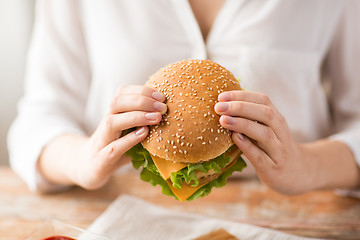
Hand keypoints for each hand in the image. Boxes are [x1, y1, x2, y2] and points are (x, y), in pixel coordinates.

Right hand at [40, 85, 166, 189]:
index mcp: (113, 114)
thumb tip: (172, 116)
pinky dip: (129, 140)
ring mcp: (102, 141)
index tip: (161, 96)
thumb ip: (144, 124)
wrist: (88, 169)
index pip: (122, 92)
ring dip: (136, 117)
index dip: (142, 91)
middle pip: (117, 102)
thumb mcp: (130, 133)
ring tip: (156, 118)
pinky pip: (114, 148)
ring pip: (112, 121)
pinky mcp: (101, 160)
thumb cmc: (115, 148)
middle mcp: (105, 123)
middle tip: (162, 107)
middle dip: (142, 100)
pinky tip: (144, 134)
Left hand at [214, 90, 307, 193]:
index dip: (242, 96)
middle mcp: (280, 132)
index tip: (221, 96)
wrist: (298, 174)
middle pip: (264, 114)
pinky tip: (234, 138)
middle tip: (218, 106)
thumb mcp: (266, 129)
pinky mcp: (273, 168)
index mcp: (277, 119)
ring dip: (242, 124)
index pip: (262, 100)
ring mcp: (278, 151)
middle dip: (240, 107)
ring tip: (223, 120)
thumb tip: (223, 104)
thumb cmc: (273, 148)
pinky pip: (260, 156)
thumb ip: (250, 118)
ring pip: (264, 133)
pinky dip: (247, 146)